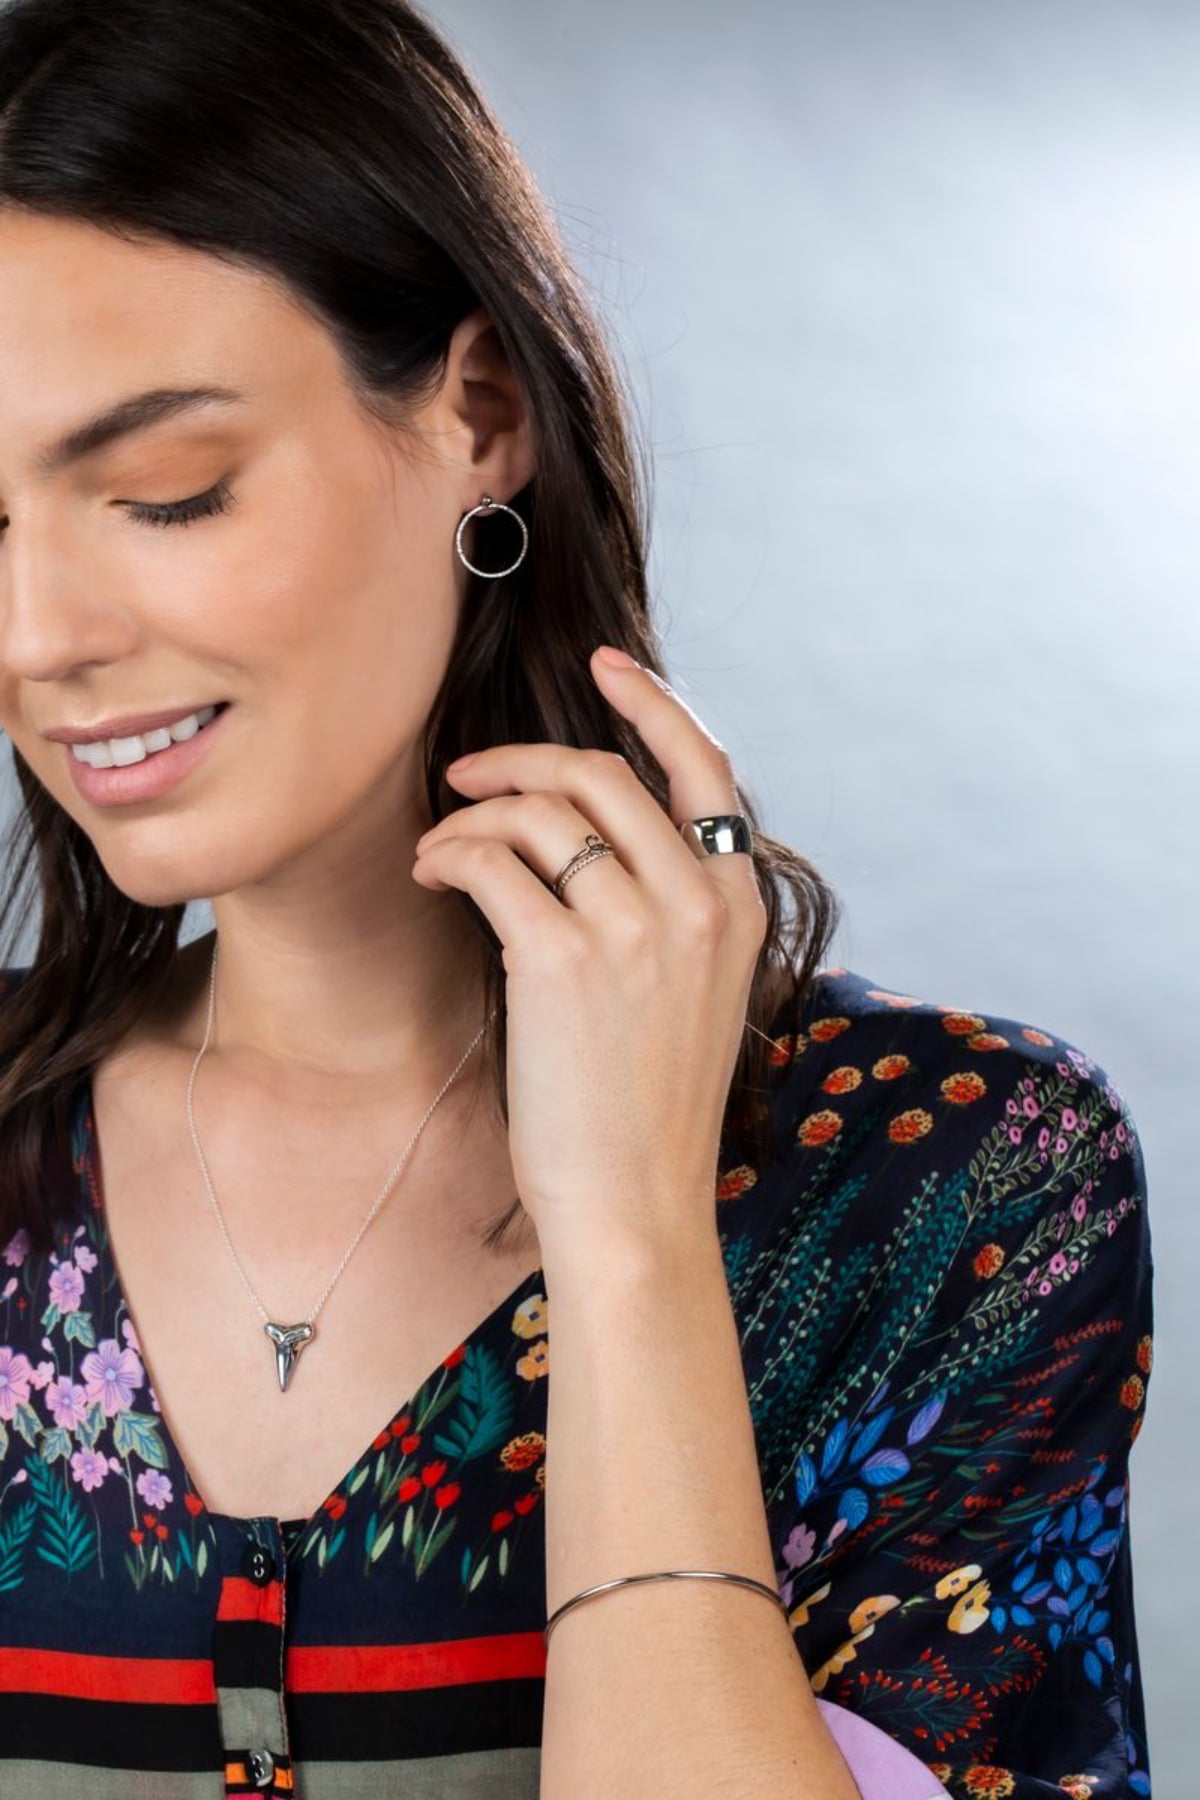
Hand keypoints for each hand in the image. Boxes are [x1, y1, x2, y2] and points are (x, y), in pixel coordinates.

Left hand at [411, 645, 767, 1258]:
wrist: (634, 1203)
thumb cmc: (648, 1105)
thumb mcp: (695, 991)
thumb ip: (669, 904)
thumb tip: (590, 826)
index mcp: (739, 905)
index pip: (707, 768)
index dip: (653, 703)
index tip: (605, 665)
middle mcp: (698, 904)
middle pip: (601, 775)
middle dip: (520, 760)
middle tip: (467, 775)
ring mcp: (635, 930)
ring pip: (540, 812)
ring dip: (473, 814)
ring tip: (439, 847)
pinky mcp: (563, 961)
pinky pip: (492, 862)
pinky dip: (450, 853)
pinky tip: (431, 873)